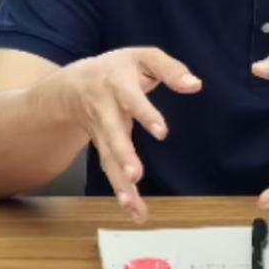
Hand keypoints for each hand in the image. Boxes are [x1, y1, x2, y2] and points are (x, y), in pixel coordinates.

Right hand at [54, 47, 201, 221]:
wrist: (73, 84)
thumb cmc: (117, 68)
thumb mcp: (142, 57)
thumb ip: (169, 69)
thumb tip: (195, 84)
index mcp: (117, 84)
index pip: (131, 99)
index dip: (145, 114)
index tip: (162, 132)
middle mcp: (105, 110)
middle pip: (112, 135)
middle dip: (123, 156)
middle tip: (136, 175)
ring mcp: (101, 133)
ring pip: (108, 159)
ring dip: (119, 183)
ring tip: (132, 205)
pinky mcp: (102, 149)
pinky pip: (110, 171)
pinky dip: (121, 192)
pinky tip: (134, 211)